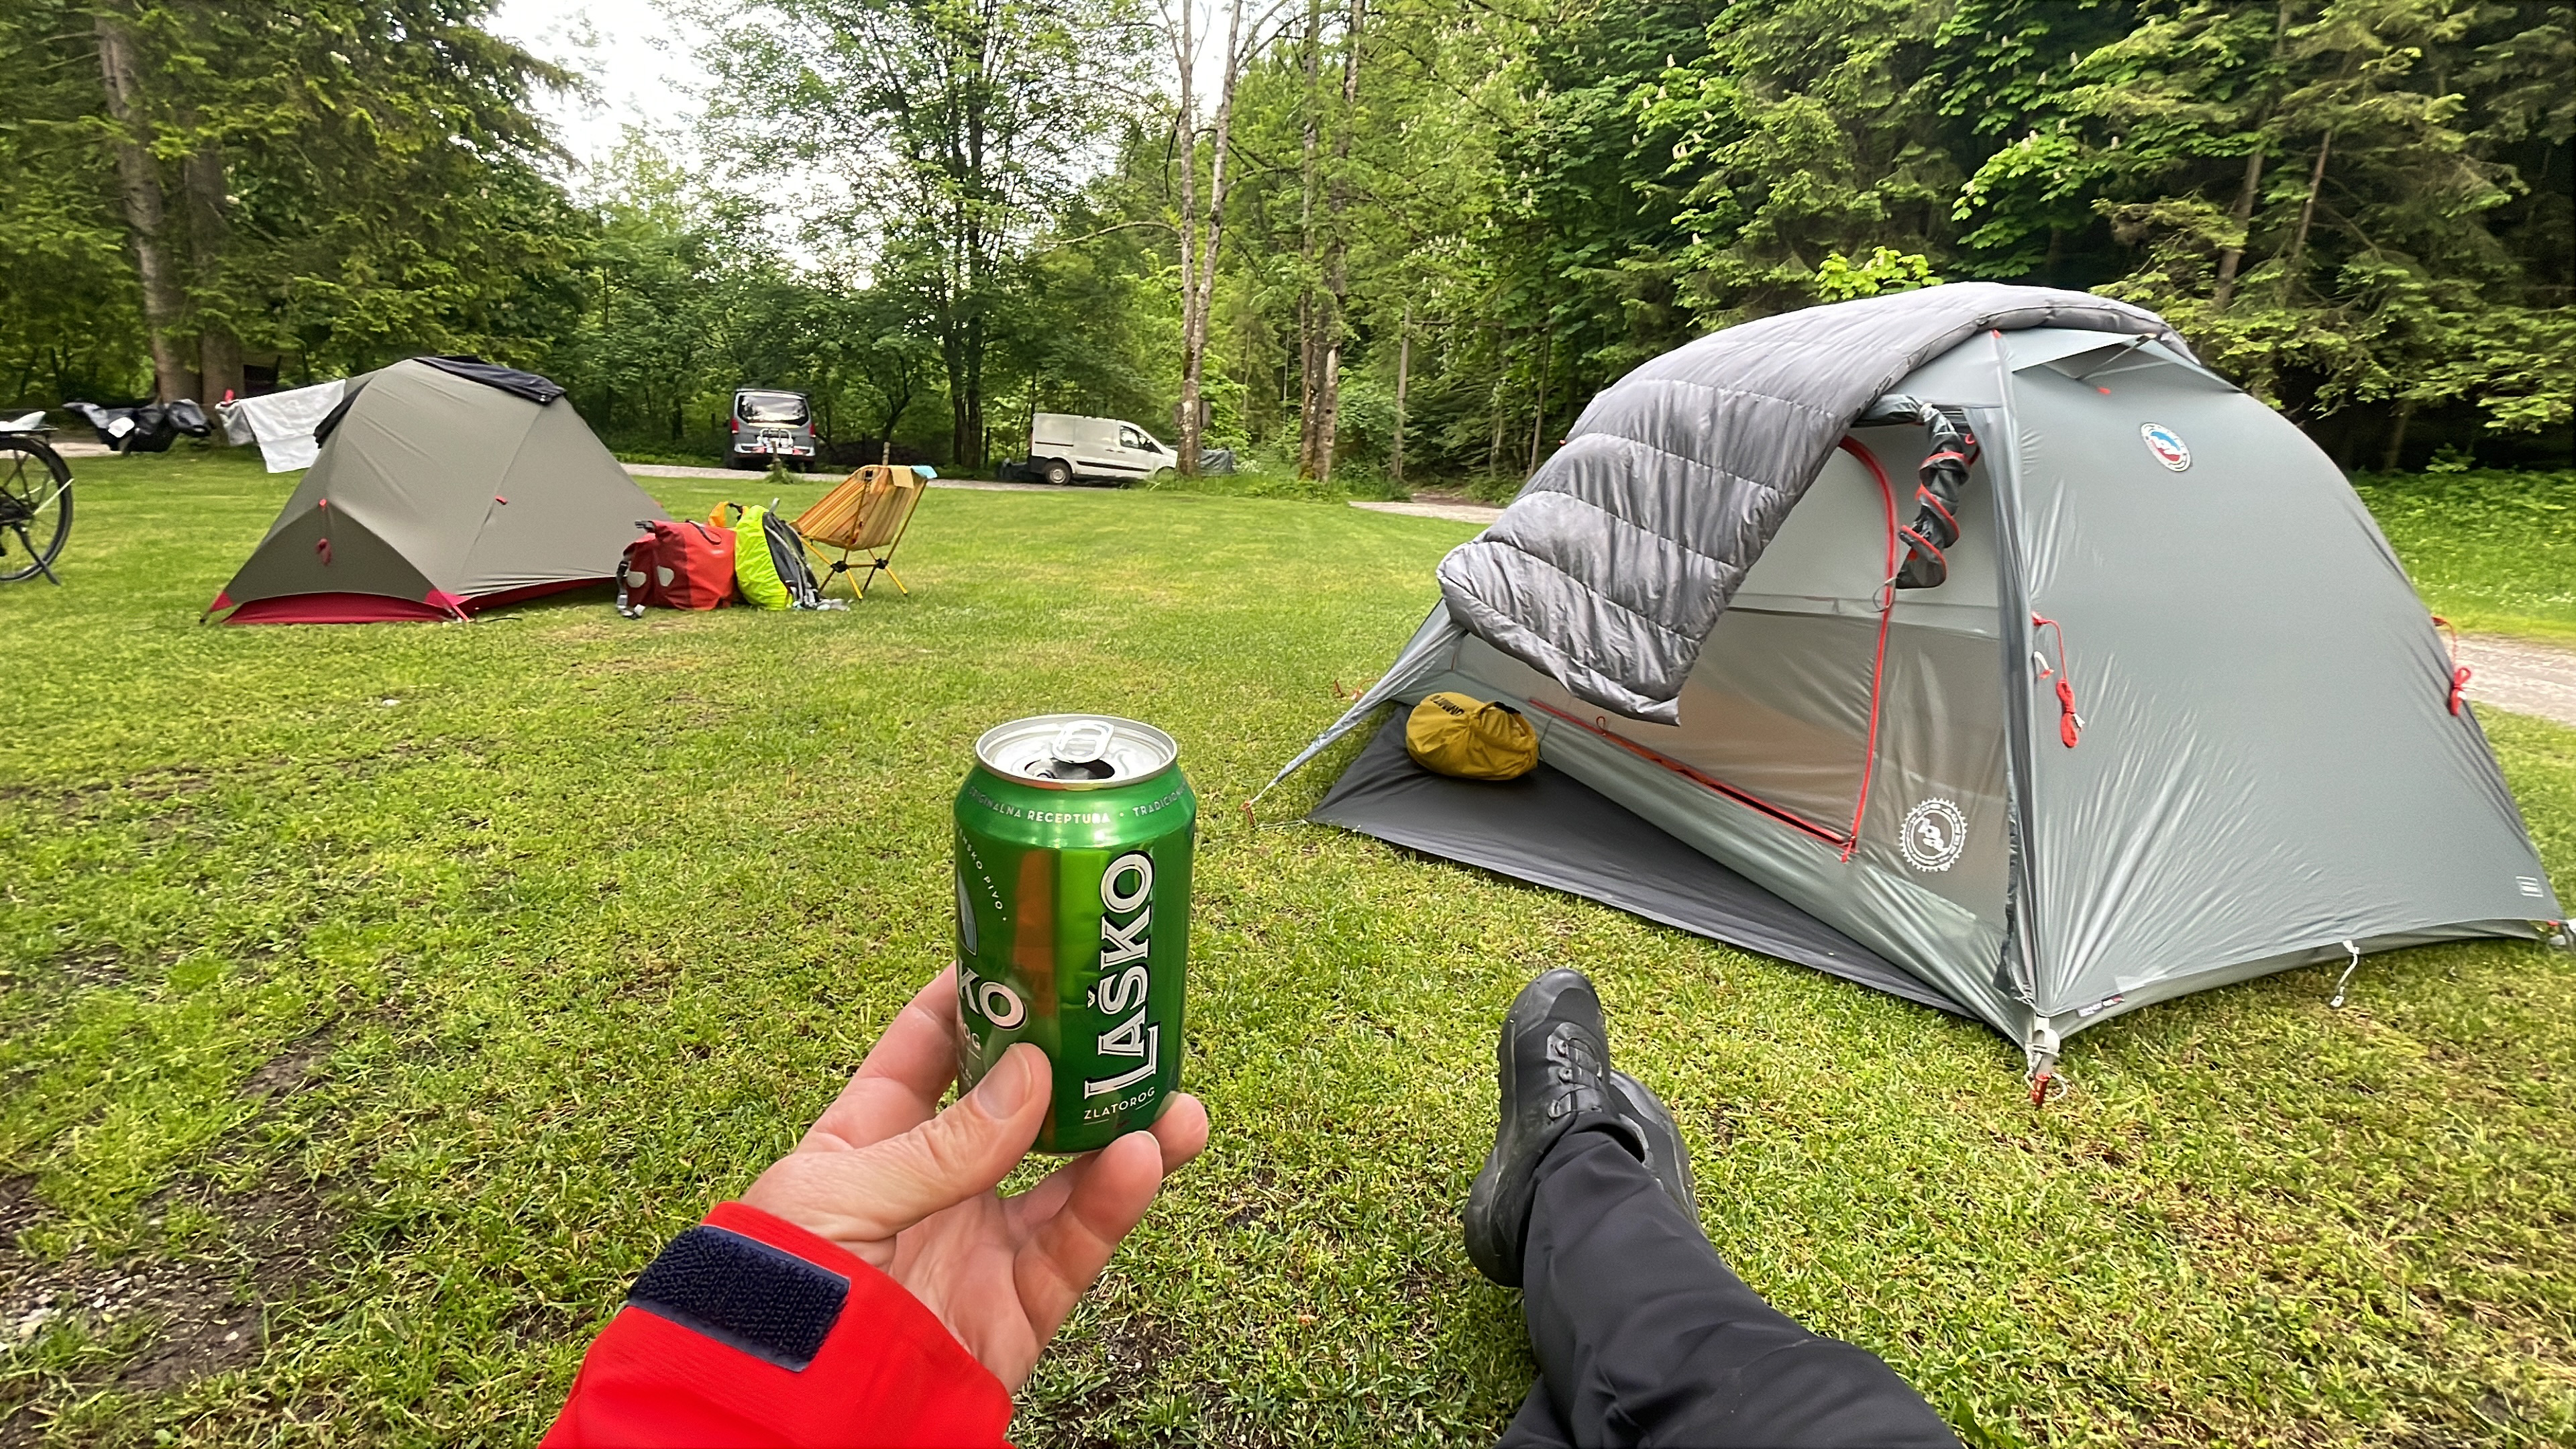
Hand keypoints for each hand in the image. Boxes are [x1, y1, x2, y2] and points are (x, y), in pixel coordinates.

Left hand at [740, 966, 1208, 1389]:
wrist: (785, 1422)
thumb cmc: (780, 1295)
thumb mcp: (836, 1199)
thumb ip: (938, 1144)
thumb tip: (1033, 1075)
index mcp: (869, 1140)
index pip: (928, 1047)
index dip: (978, 996)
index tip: (1033, 948)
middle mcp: (933, 1184)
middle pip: (1021, 1107)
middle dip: (1078, 1065)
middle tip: (1130, 1023)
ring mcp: (980, 1244)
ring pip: (1069, 1175)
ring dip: (1125, 1133)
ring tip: (1175, 1099)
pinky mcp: (1017, 1307)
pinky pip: (1076, 1246)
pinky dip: (1113, 1203)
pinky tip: (1142, 1160)